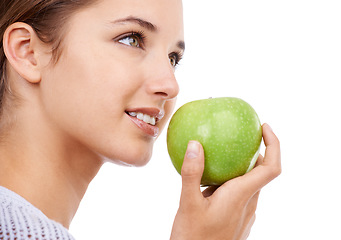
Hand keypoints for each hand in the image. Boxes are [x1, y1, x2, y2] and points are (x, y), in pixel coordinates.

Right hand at [170, 123, 280, 239]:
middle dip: (254, 150)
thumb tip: (195, 144)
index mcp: (241, 196)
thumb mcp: (188, 204)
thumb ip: (192, 174)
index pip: (271, 167)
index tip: (263, 127)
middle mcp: (248, 204)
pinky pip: (239, 193)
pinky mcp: (237, 219)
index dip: (274, 144)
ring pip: (249, 183)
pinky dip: (231, 180)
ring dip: (241, 166)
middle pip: (261, 172)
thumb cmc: (193, 239)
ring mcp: (244, 213)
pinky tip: (210, 180)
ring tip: (220, 155)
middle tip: (239, 134)